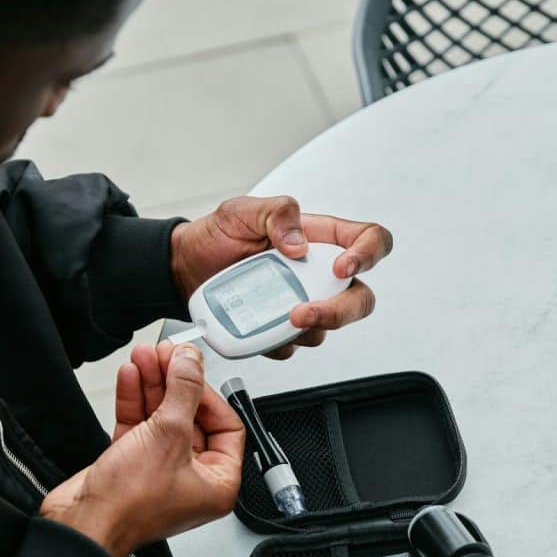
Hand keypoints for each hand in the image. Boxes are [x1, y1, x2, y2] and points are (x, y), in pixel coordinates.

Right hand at [40, 342, 244, 556]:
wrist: (82, 524)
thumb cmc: (129, 504)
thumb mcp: (169, 434)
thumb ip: (184, 390)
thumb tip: (191, 361)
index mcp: (217, 482)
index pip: (226, 426)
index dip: (208, 394)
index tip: (190, 370)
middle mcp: (192, 478)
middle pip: (192, 417)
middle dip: (176, 383)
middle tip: (166, 355)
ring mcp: (160, 470)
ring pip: (162, 417)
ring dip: (153, 385)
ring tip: (144, 356)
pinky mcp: (131, 464)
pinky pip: (140, 425)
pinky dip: (135, 400)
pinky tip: (131, 376)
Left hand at [170, 196, 392, 358]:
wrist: (185, 267)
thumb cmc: (217, 236)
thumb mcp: (242, 210)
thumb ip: (277, 213)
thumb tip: (299, 244)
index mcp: (320, 238)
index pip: (371, 240)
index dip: (369, 254)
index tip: (342, 268)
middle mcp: (318, 274)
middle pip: (360, 298)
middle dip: (340, 312)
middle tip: (302, 312)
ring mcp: (303, 303)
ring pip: (328, 328)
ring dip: (304, 329)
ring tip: (270, 317)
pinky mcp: (283, 330)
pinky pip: (293, 346)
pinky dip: (277, 342)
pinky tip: (256, 327)